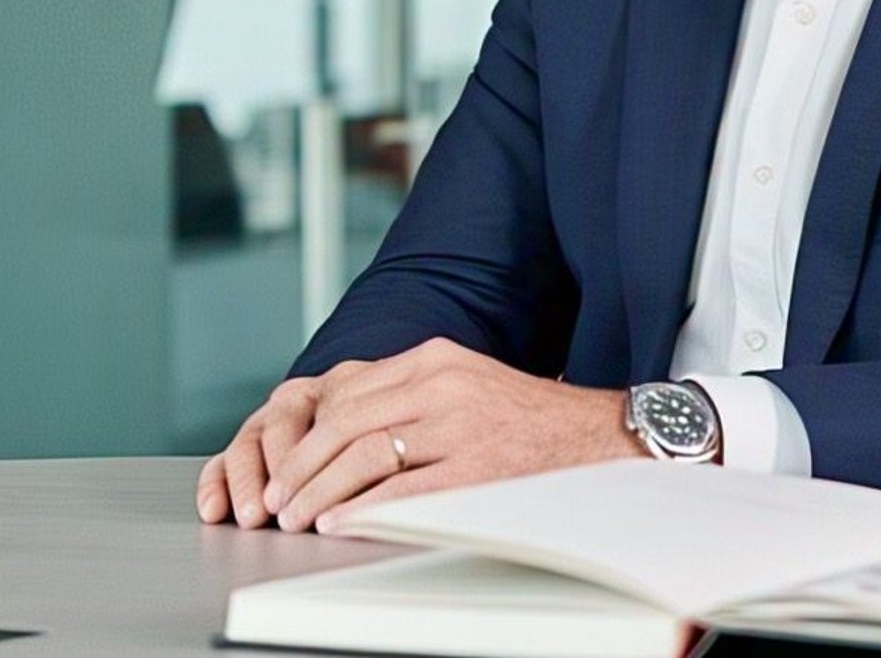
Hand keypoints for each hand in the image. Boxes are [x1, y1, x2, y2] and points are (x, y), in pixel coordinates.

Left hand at [196, 340, 641, 533]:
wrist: (604, 438)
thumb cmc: (528, 419)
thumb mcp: (464, 383)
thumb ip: (409, 393)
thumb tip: (344, 423)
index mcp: (432, 358)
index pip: (347, 393)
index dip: (306, 432)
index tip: (281, 463)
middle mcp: (440, 382)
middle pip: (346, 423)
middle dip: (302, 464)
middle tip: (276, 497)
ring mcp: (459, 423)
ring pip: (365, 453)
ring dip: (321, 489)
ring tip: (297, 515)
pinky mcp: (479, 467)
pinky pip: (407, 489)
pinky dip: (364, 508)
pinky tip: (341, 522)